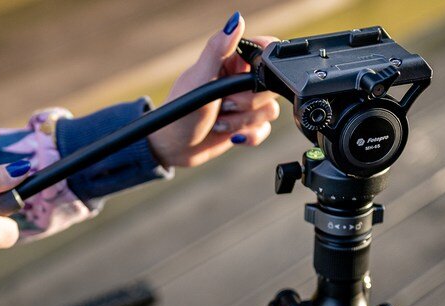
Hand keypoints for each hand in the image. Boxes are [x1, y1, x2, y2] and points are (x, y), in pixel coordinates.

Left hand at [148, 12, 279, 167]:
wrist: (174, 148)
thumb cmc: (180, 112)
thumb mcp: (199, 79)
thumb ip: (218, 50)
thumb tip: (236, 20)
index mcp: (232, 61)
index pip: (266, 50)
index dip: (264, 67)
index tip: (248, 81)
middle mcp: (241, 80)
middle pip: (270, 86)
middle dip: (247, 102)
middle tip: (223, 105)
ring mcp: (245, 104)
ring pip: (269, 109)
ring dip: (243, 121)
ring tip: (220, 122)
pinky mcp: (247, 124)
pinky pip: (265, 129)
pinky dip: (249, 135)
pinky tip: (231, 135)